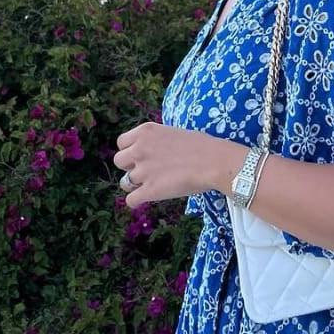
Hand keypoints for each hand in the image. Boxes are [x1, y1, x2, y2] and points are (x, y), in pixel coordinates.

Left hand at [114, 123, 244, 209]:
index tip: (142, 156)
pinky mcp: (149, 190)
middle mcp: (139, 149)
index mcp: (145, 132)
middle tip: (147, 170)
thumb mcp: (172, 132)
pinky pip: (130, 200)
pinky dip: (137, 201)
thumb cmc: (202, 146)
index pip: (121, 143)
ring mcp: (143, 171)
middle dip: (130, 167)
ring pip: (124, 183)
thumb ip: (154, 141)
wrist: (214, 162)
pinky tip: (148, 197)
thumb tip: (148, 153)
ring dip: (136, 185)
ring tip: (153, 184)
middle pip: (119, 161)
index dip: (131, 151)